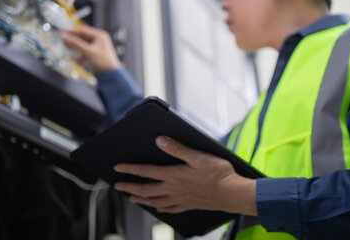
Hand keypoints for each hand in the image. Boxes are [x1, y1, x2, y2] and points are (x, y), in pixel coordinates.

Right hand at [61, 26, 120, 74]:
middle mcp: (99, 40)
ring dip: (79, 54)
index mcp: (100, 36)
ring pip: (82, 47)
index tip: (62, 32)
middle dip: (74, 44)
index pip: (83, 31)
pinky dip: (83, 58)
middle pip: (82, 38)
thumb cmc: (103, 62)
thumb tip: (64, 36)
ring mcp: (97, 47)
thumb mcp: (88, 51)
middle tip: (66, 46)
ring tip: (79, 60)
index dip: (72, 32)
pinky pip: (85, 53)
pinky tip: (84, 63)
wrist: (110, 75)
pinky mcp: (95, 55)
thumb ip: (75, 43)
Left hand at [113, 136, 256, 215]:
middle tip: (118, 186)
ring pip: (154, 201)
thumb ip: (178, 149)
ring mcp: (180, 199)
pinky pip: (169, 209)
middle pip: (146, 189)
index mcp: (173, 175)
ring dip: (141, 199)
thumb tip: (160, 141)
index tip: (118, 168)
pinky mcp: (188, 205)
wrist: (231, 193)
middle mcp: (173, 188)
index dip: (130, 169)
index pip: (146, 172)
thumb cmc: (218, 173)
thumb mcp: (198, 156)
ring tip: (132, 198)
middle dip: (130, 187)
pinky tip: (158, 209)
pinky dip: (160, 209)